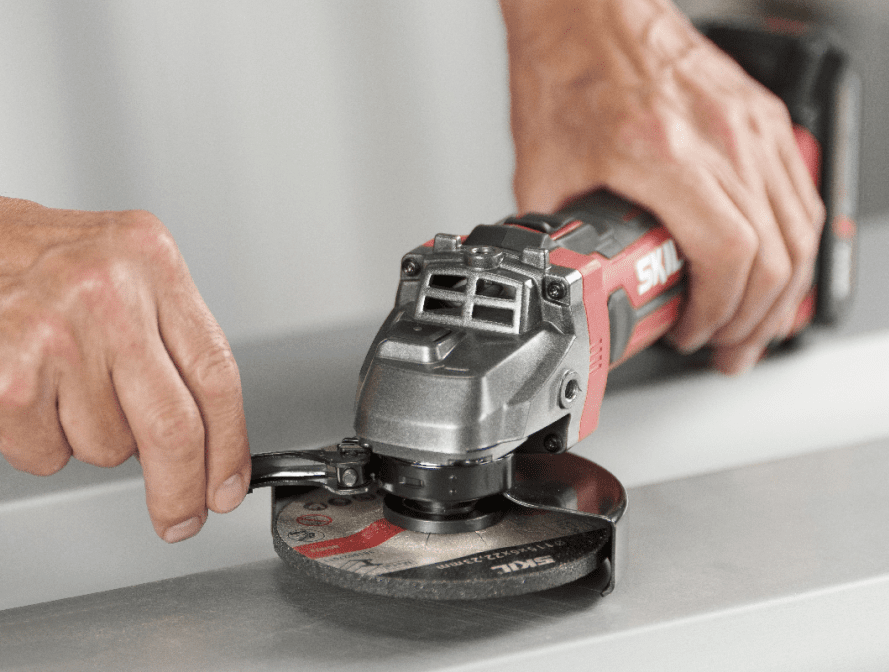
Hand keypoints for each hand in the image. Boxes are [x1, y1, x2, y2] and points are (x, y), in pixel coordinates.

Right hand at [0, 198, 250, 541]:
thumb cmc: (41, 264)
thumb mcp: (125, 273)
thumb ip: (169, 339)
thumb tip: (210, 438)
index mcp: (151, 261)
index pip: (216, 372)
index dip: (230, 443)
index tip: (228, 485)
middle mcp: (109, 291)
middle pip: (174, 425)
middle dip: (181, 488)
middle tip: (180, 516)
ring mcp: (55, 332)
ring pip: (109, 447)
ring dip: (93, 440)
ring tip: (65, 388)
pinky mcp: (8, 377)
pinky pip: (50, 455)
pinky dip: (42, 444)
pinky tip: (31, 396)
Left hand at [500, 0, 824, 372]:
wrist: (588, 8)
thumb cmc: (566, 70)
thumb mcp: (542, 171)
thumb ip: (557, 235)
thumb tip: (561, 276)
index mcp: (664, 156)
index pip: (728, 258)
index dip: (716, 313)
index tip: (689, 333)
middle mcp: (722, 139)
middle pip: (776, 256)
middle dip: (753, 320)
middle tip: (727, 350)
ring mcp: (750, 125)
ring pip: (800, 228)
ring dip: (781, 291)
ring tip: (753, 325)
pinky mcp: (758, 115)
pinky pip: (799, 192)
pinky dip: (791, 242)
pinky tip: (771, 267)